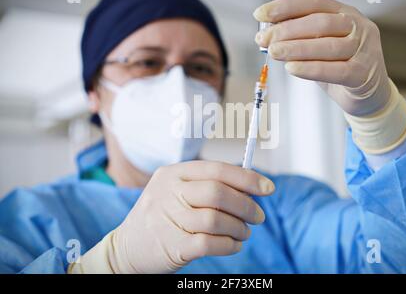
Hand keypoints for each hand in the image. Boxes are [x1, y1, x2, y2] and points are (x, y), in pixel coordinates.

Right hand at [113, 161, 274, 272]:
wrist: (125, 247)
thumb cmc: (161, 216)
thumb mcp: (174, 190)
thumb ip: (206, 184)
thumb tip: (250, 186)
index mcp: (172, 173)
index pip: (217, 170)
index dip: (247, 178)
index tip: (268, 188)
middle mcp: (169, 192)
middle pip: (218, 193)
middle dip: (246, 205)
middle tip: (258, 216)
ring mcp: (168, 219)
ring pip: (217, 220)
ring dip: (239, 228)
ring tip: (244, 233)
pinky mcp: (172, 245)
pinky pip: (211, 243)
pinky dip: (229, 245)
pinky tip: (234, 245)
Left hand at [254, 0, 390, 116]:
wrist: (368, 94)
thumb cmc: (340, 66)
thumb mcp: (318, 47)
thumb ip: (299, 38)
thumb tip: (268, 32)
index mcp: (345, 13)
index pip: (313, 3)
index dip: (285, 7)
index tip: (260, 14)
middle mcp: (357, 26)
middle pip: (319, 23)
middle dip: (287, 30)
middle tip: (264, 39)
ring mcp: (363, 50)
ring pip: (326, 45)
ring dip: (295, 48)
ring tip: (273, 52)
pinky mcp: (362, 74)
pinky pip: (334, 70)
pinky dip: (310, 69)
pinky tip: (291, 68)